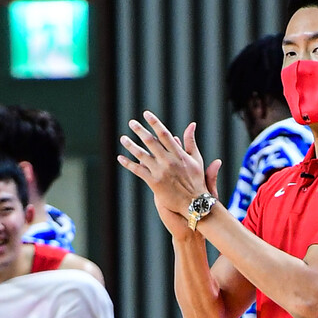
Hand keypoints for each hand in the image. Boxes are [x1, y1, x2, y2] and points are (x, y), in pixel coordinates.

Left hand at [118, 112, 221, 230]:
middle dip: (140, 130)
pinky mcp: (154, 183)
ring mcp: (160, 172)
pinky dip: (128, 164)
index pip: (164, 134)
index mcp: (178, 154)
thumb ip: (190, 141)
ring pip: (141, 155)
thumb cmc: (196, 181)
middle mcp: (168, 161)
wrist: (194, 203)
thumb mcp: (196, 159)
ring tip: (123, 138)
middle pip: (150, 141)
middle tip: (132, 122)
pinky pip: (138, 171)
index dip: (154, 122)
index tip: (146, 114)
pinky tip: (120, 158)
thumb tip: (191, 124)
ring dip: (130, 145)